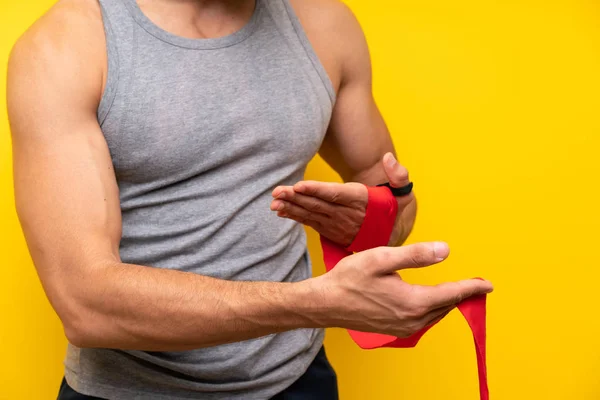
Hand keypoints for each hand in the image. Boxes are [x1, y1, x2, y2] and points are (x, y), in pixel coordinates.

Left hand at [270, 152, 412, 245]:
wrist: (394, 235)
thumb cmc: (396, 208)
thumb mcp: (404, 193)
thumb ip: (398, 175)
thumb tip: (388, 158)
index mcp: (362, 202)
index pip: (337, 195)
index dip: (318, 191)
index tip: (299, 186)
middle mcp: (348, 216)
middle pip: (319, 205)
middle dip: (296, 198)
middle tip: (277, 191)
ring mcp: (339, 226)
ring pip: (312, 214)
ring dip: (291, 208)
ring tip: (274, 202)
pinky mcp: (332, 232)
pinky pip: (311, 223)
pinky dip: (296, 217)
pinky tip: (281, 212)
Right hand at [309, 242, 492, 336]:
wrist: (326, 303)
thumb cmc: (350, 279)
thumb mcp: (382, 259)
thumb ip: (415, 255)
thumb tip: (445, 250)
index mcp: (413, 301)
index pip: (452, 293)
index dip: (472, 287)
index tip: (488, 284)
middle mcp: (412, 319)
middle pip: (447, 306)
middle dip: (463, 294)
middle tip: (477, 286)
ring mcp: (403, 327)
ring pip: (436, 314)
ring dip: (448, 302)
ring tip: (459, 291)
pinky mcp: (395, 329)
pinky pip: (423, 320)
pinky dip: (433, 309)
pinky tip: (432, 301)